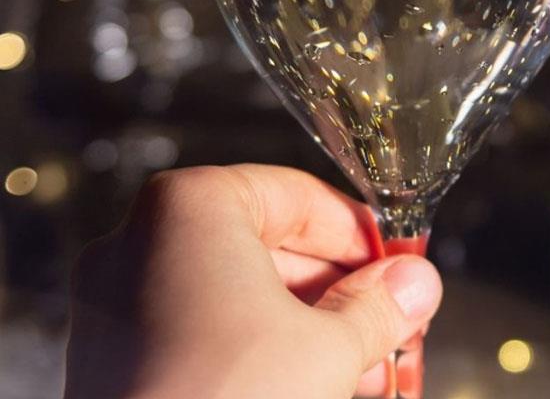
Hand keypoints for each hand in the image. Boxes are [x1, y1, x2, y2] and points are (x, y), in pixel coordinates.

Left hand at [66, 164, 441, 398]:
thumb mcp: (331, 348)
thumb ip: (378, 305)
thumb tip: (412, 283)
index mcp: (189, 210)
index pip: (297, 196)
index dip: (360, 235)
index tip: (398, 265)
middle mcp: (137, 244)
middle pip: (267, 246)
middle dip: (339, 291)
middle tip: (390, 322)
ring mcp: (113, 306)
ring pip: (236, 295)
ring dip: (308, 326)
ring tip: (364, 367)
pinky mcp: (111, 363)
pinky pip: (201, 335)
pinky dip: (257, 351)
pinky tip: (310, 386)